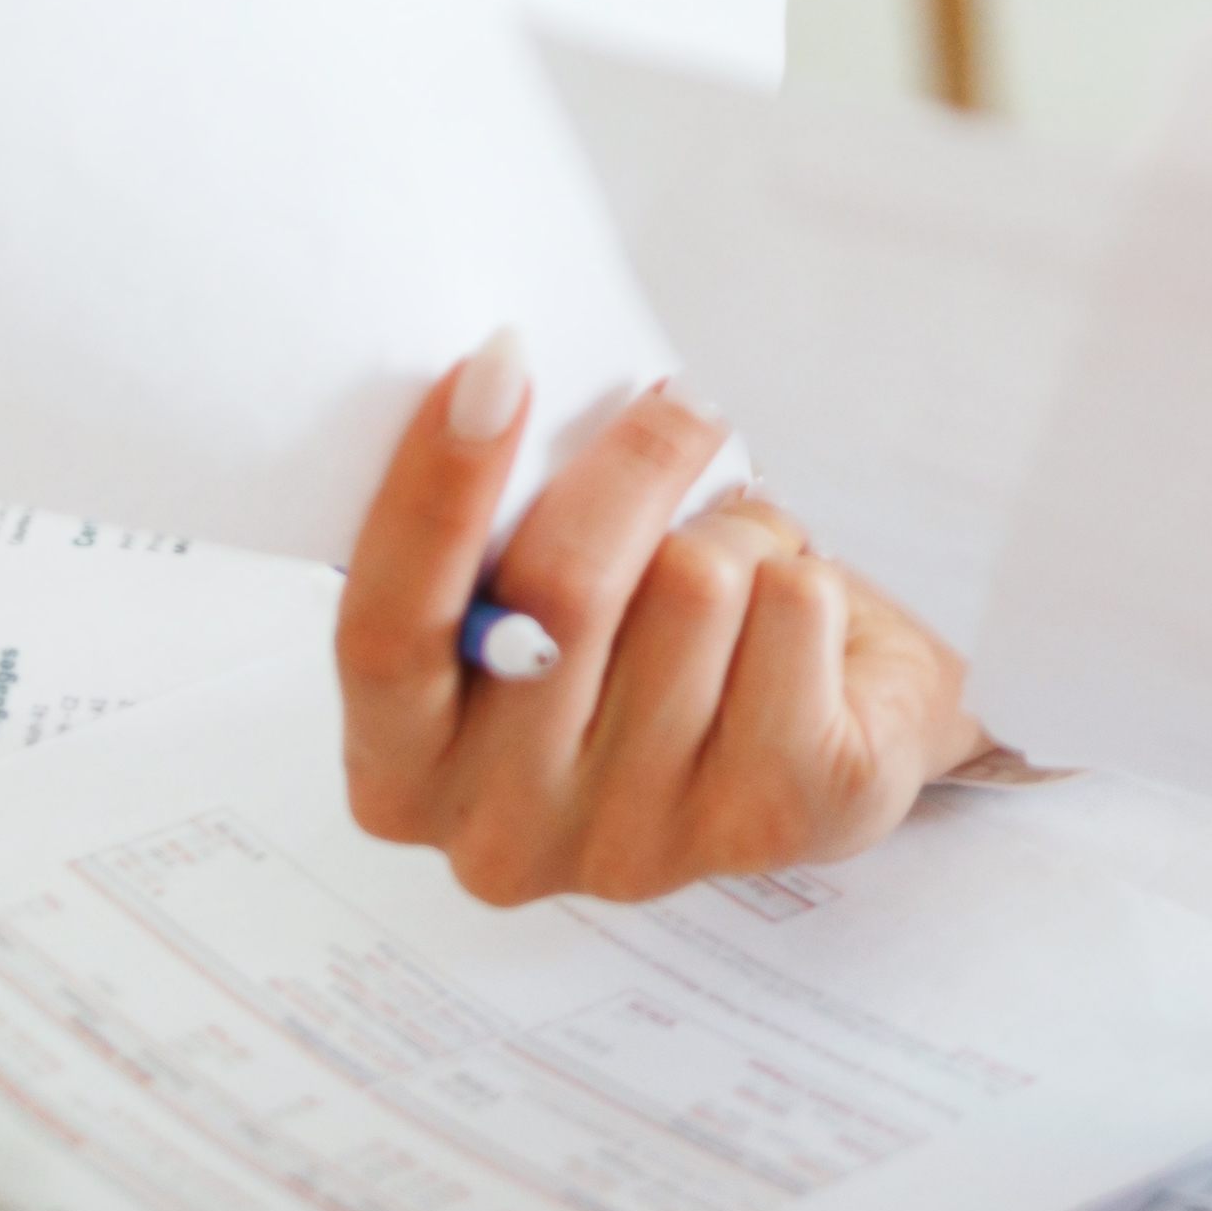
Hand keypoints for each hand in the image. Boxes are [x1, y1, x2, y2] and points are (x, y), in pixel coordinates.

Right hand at [331, 337, 983, 906]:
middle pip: (559, 591)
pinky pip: (790, 611)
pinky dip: (805, 575)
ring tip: (735, 569)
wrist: (823, 733)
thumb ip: (491, 539)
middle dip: (631, 463)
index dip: (436, 493)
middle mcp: (504, 836)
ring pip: (690, 588)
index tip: (497, 364)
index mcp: (405, 775)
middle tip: (677, 405)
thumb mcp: (531, 595)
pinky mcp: (773, 823)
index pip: (388, 635)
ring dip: (730, 534)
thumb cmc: (646, 642)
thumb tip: (503, 383)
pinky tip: (796, 631)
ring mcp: (640, 847)